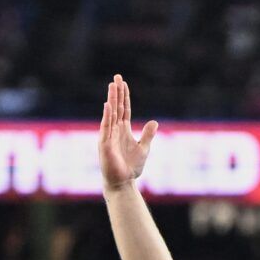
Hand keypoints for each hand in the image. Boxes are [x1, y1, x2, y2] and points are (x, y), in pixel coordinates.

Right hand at [99, 74, 157, 191]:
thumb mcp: (144, 148)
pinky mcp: (105, 144)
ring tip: (112, 85)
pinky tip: (109, 106)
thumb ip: (148, 134)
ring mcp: (109, 136)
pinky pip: (106, 128)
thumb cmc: (131, 167)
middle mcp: (115, 130)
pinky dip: (107, 117)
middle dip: (116, 92)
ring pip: (110, 114)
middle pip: (116, 107)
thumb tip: (154, 121)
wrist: (123, 183)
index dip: (124, 96)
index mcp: (123, 130)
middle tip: (116, 77)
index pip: (124, 109)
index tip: (123, 83)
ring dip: (112, 100)